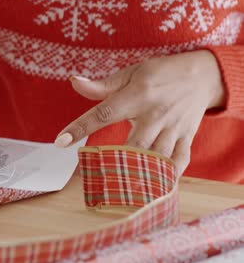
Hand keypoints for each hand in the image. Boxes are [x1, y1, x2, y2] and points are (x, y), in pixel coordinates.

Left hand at [55, 50, 225, 175]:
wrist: (201, 74)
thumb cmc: (159, 73)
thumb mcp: (130, 73)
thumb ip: (101, 85)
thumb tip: (73, 82)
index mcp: (137, 96)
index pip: (103, 113)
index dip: (81, 127)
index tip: (61, 141)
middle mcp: (154, 114)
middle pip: (134, 144)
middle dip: (114, 161)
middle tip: (93, 175)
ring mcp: (173, 128)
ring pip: (156, 157)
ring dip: (139, 173)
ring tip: (120, 189)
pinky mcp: (186, 138)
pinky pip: (179, 161)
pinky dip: (168, 175)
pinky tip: (153, 187)